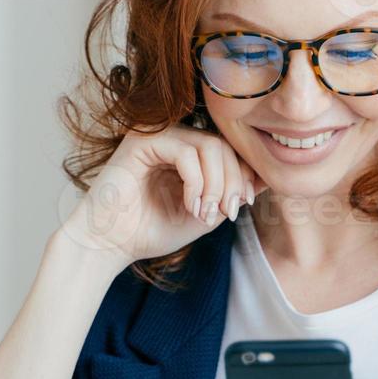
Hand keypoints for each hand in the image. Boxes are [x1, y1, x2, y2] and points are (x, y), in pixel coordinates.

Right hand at [59, 126, 266, 264]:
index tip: (243, 206)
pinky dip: (196, 183)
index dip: (245, 176)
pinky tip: (191, 205)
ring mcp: (157, 134)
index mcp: (188, 150)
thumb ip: (232, 194)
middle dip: (234, 182)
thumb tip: (268, 177)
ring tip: (206, 213)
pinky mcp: (142, 140)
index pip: (230, 150)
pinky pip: (186, 152)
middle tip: (227, 213)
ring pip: (210, 146)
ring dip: (217, 185)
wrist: (110, 244)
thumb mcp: (206, 213)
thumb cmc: (152, 230)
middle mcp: (174, 136)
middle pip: (225, 146)